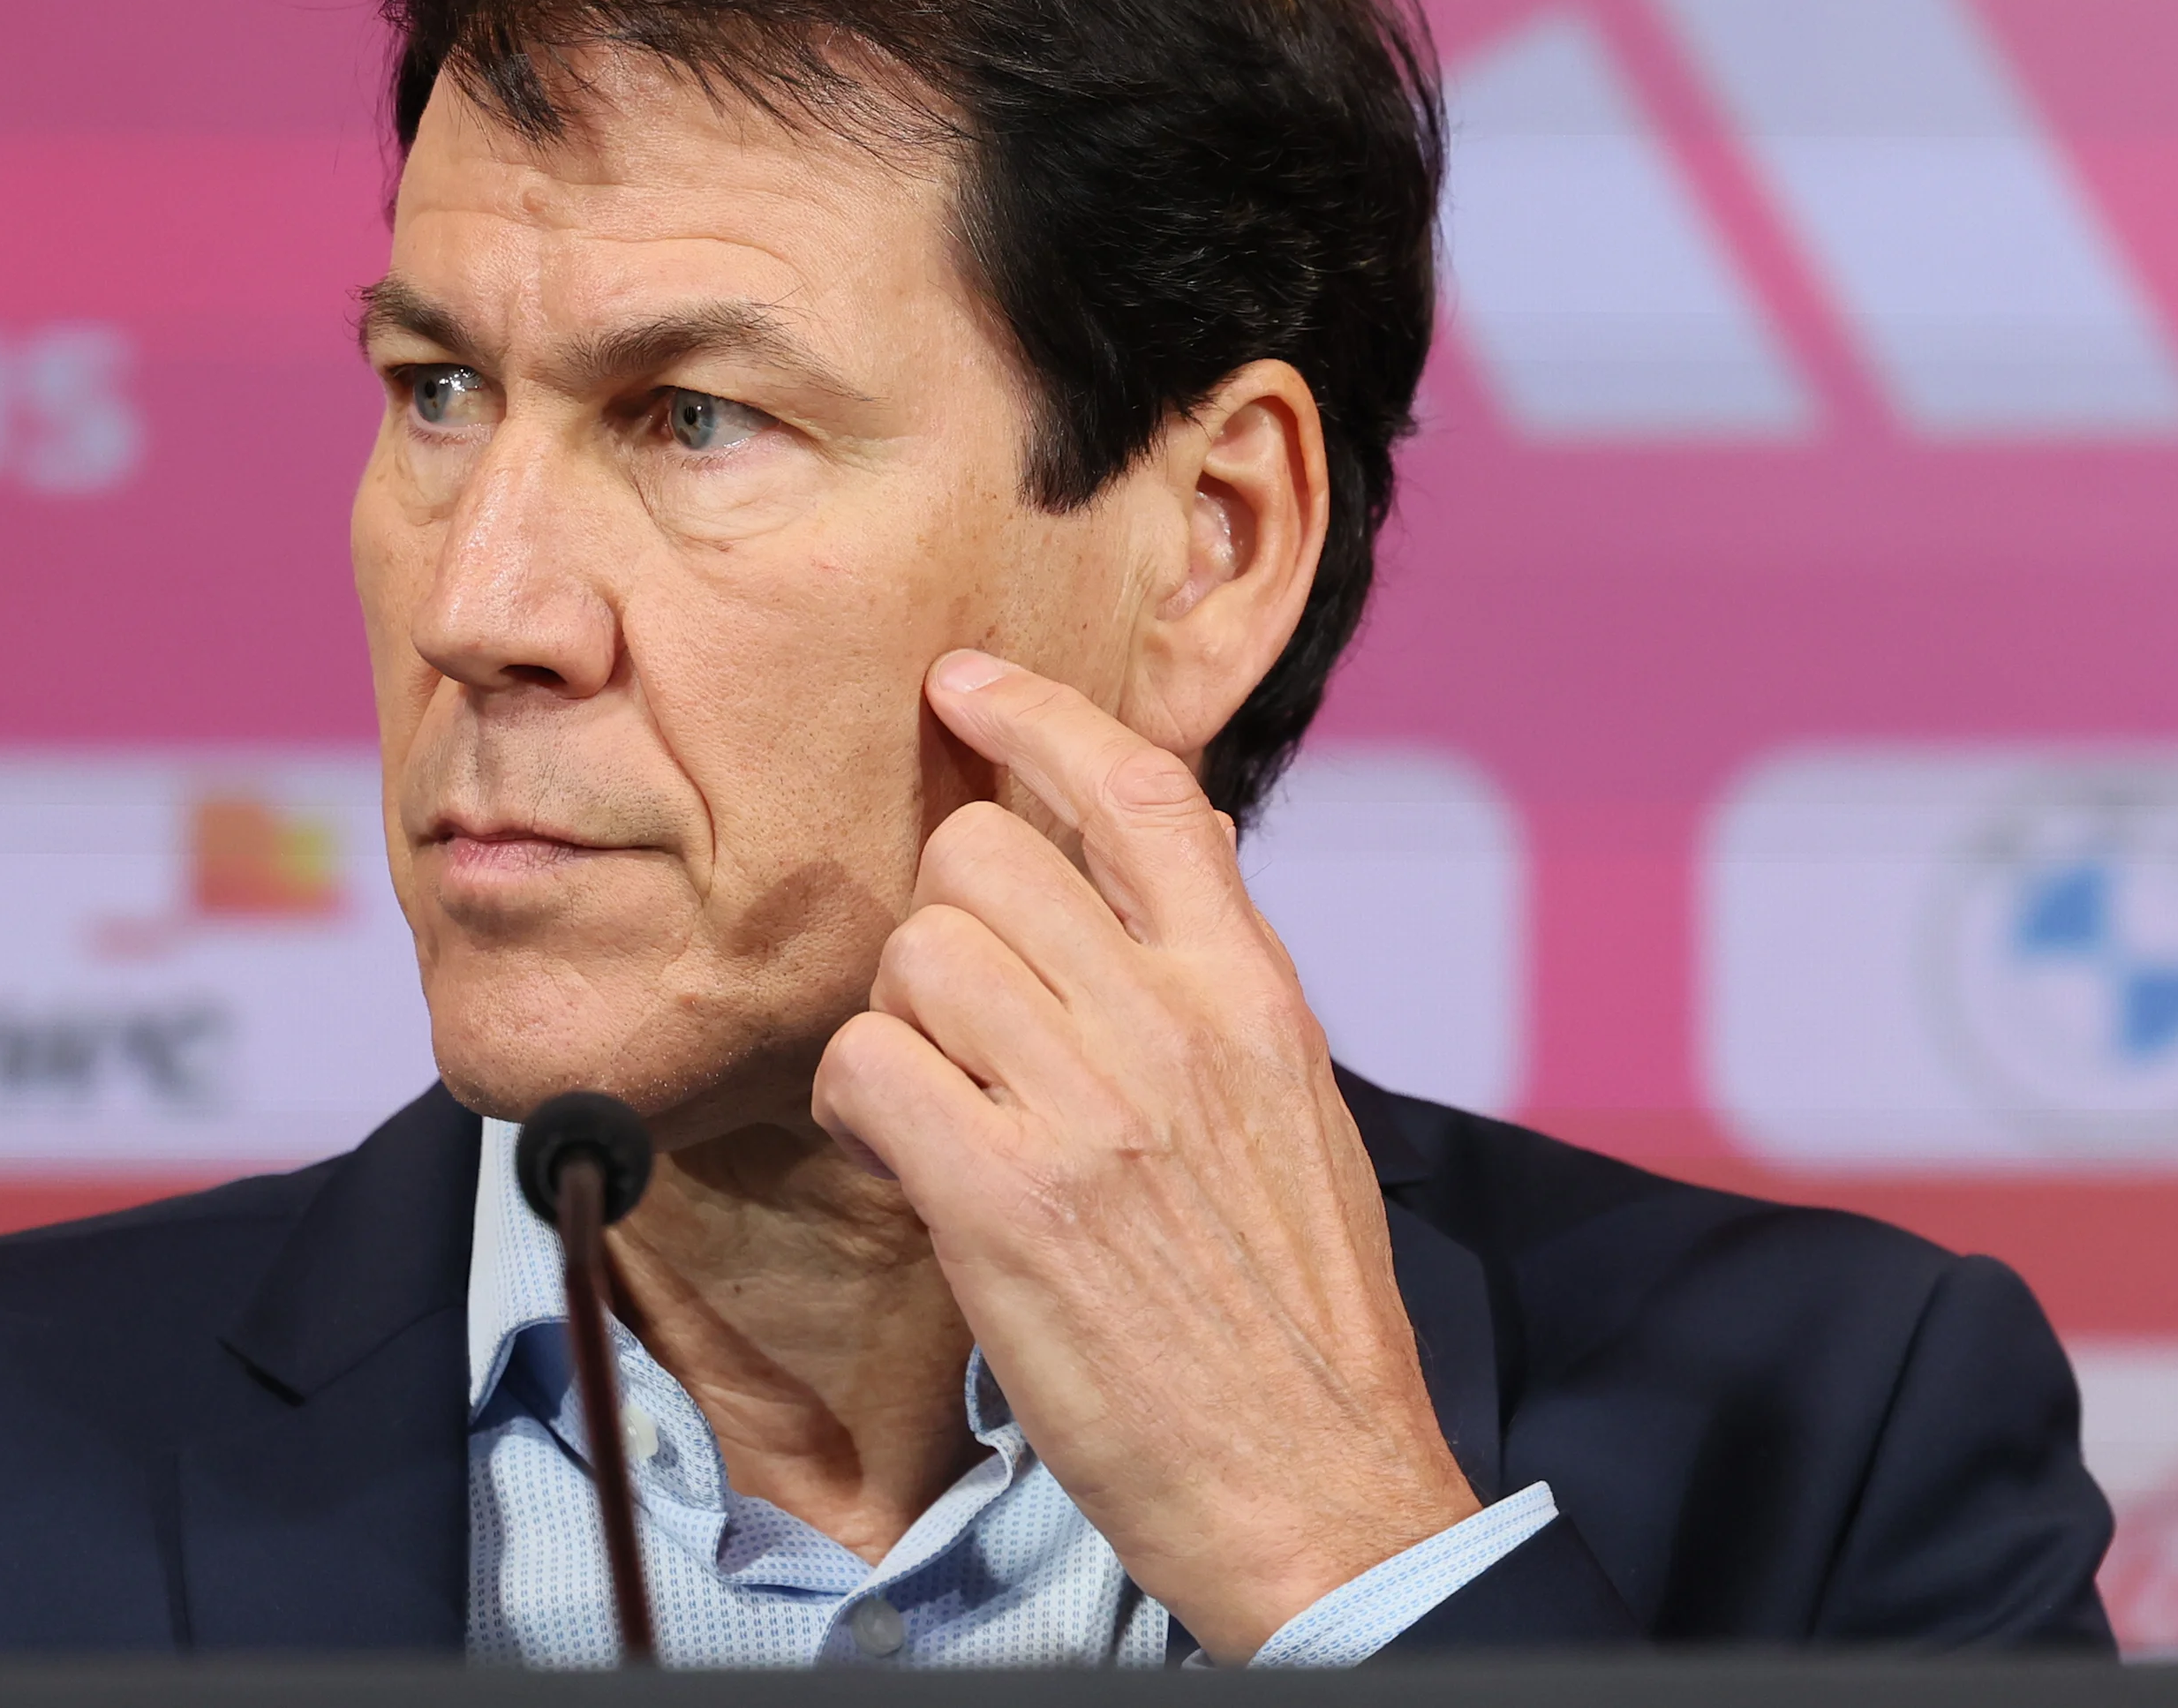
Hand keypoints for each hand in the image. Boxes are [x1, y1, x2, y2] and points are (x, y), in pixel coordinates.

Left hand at [807, 649, 1476, 1663]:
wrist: (1321, 1491)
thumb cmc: (1292, 1316)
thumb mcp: (1292, 1112)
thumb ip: (1210, 986)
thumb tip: (1139, 859)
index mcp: (1255, 995)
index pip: (1140, 790)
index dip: (1034, 715)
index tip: (962, 687)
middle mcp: (1175, 1024)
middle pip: (983, 856)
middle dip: (943, 921)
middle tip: (959, 1019)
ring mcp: (1088, 1107)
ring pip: (915, 951)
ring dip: (897, 1020)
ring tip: (934, 1103)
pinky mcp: (1004, 1199)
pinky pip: (867, 1063)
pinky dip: (856, 1100)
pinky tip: (895, 1152)